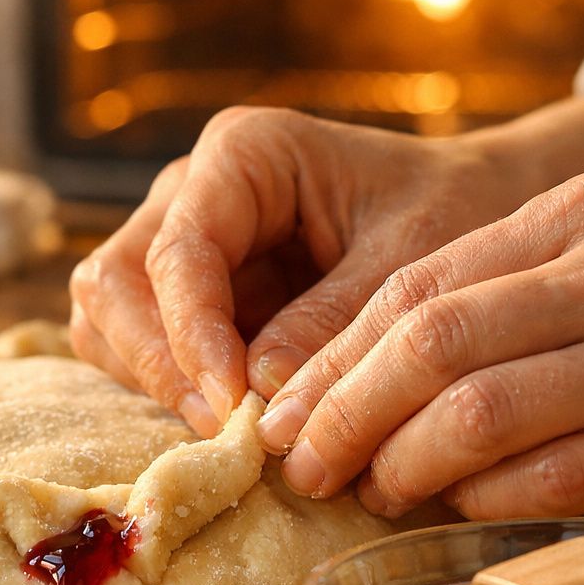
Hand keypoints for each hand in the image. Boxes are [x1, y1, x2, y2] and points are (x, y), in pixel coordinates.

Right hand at [68, 107, 532, 434]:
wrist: (476, 211)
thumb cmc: (455, 213)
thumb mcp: (413, 261)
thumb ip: (334, 321)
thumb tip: (257, 394)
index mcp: (243, 153)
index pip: (179, 252)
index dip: (192, 336)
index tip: (232, 408)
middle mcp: (190, 191)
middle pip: (113, 283)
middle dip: (159, 363)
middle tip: (226, 430)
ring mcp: (176, 242)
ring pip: (107, 320)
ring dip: (155, 381)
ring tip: (231, 431)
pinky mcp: (183, 296)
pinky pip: (135, 349)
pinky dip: (168, 389)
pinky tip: (231, 420)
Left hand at [259, 168, 583, 518]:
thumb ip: (483, 299)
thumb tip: (336, 382)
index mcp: (583, 213)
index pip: (416, 287)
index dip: (334, 359)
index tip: (284, 410)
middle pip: (434, 345)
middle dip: (346, 414)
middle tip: (304, 464)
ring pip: (481, 415)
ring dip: (403, 465)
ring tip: (372, 490)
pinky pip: (554, 480)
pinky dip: (484, 502)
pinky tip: (455, 510)